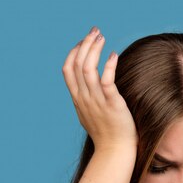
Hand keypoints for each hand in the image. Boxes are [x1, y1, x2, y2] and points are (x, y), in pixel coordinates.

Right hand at [62, 26, 137, 151]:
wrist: (114, 151)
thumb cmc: (106, 134)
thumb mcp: (89, 114)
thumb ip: (86, 99)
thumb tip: (87, 88)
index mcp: (77, 98)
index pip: (68, 69)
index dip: (74, 51)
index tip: (84, 41)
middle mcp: (83, 97)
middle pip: (77, 64)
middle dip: (85, 44)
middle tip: (96, 31)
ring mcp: (96, 101)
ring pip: (88, 68)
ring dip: (94, 49)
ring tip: (103, 38)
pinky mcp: (111, 104)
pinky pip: (106, 80)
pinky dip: (108, 65)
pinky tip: (113, 55)